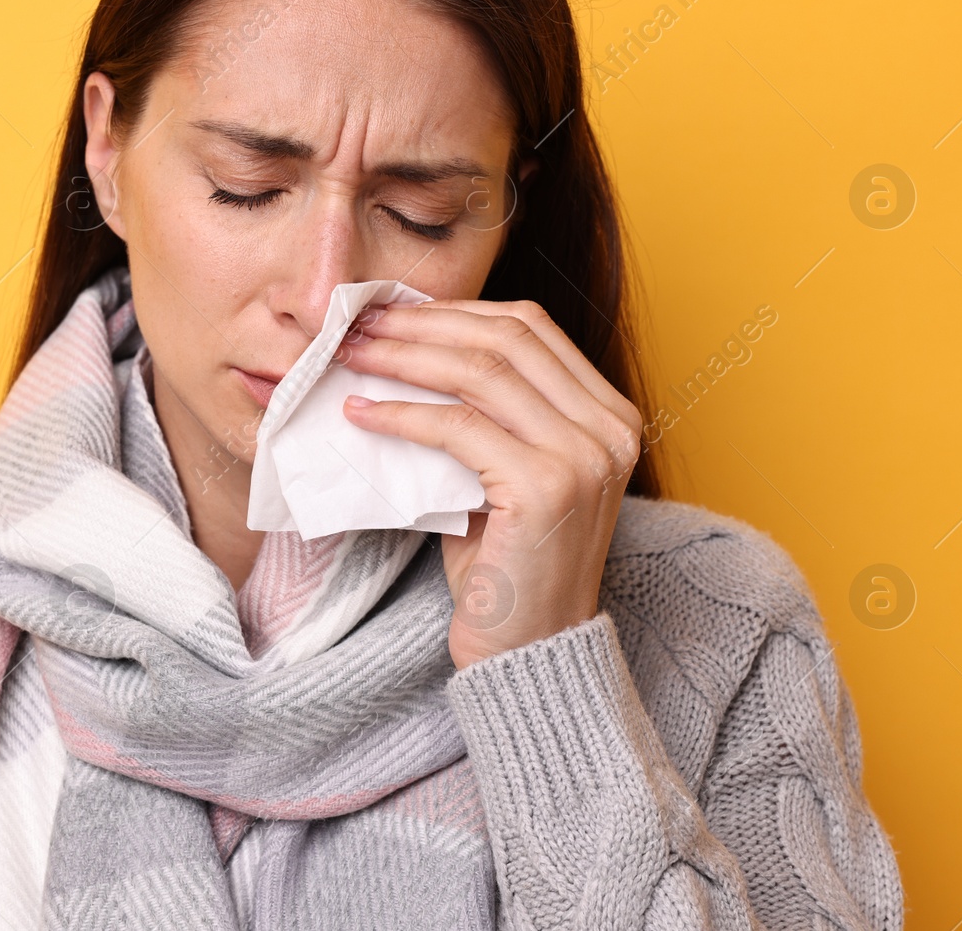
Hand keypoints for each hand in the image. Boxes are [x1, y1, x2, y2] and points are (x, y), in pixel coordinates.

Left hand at [334, 299, 643, 670]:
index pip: (530, 329)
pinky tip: (361, 413)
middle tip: (359, 325)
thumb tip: (406, 350)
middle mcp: (610, 428)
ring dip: (404, 357)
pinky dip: (401, 414)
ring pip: (480, 374)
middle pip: (506, 338)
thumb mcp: (505, 474)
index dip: (456, 311)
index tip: (394, 311)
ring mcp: (585, 456)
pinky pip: (458, 428)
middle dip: (423, 324)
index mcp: (609, 414)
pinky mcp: (546, 488)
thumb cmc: (507, 565)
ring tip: (351, 356)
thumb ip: (485, 414)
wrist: (529, 651)